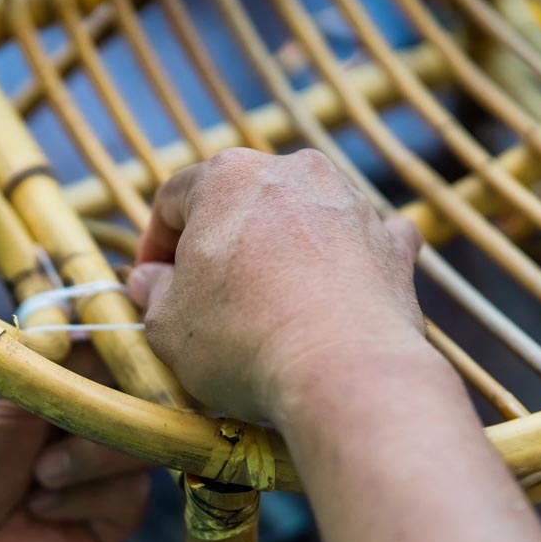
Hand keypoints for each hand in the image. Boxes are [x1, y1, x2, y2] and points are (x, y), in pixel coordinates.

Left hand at [0, 347, 150, 541]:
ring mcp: (107, 466)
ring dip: (87, 457)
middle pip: (147, 395)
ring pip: (146, 443)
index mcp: (63, 376)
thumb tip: (116, 324)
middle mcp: (92, 416)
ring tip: (37, 476)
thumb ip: (58, 353)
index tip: (128, 356)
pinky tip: (40, 508)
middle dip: (106, 408)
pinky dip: (84, 498)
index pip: (121, 349)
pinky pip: (132, 494)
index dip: (130, 351)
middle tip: (57, 426)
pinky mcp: (113, 516)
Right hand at [128, 148, 424, 419]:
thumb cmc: (242, 339)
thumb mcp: (168, 324)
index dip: (155, 245)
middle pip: (240, 201)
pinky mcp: (391, 242)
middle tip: (204, 294)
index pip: (173, 200)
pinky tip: (336, 289)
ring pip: (302, 215)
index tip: (152, 283)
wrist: (342, 370)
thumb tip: (149, 280)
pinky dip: (347, 258)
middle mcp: (292, 171)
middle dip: (219, 243)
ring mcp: (350, 202)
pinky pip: (364, 238)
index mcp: (227, 176)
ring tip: (268, 302)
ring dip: (281, 248)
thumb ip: (154, 292)